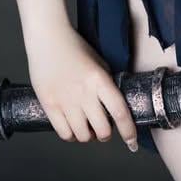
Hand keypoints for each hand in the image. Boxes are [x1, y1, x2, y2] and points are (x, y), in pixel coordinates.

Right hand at [26, 22, 138, 150]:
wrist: (48, 39)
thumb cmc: (75, 48)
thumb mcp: (99, 63)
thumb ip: (107, 84)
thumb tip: (114, 107)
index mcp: (100, 81)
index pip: (120, 113)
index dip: (129, 131)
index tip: (132, 141)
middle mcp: (84, 93)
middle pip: (102, 130)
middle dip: (105, 134)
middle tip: (103, 130)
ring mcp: (65, 101)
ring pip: (83, 136)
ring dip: (88, 136)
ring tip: (86, 128)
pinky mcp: (49, 105)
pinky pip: (64, 133)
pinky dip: (71, 136)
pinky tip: (72, 128)